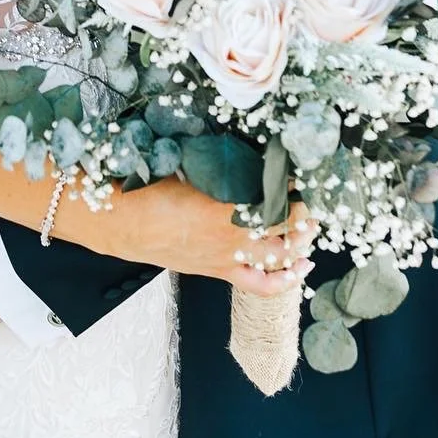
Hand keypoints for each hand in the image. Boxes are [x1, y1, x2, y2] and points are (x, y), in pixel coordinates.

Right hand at [102, 179, 314, 297]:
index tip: (302, 173)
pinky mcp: (221, 271)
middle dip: (304, 213)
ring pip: (280, 255)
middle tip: (313, 197)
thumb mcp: (190, 167)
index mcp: (225, 204)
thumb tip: (248, 153)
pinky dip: (285, 279)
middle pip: (285, 227)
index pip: (275, 198)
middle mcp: (233, 235)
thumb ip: (222, 164)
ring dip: (301, 241)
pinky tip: (302, 268)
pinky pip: (261, 284)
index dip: (294, 187)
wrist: (124, 223)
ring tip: (312, 227)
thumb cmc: (151, 190)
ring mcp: (229, 257)